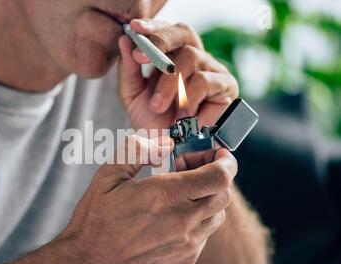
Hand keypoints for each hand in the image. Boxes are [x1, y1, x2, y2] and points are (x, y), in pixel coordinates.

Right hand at [55, 135, 237, 263]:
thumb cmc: (95, 223)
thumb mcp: (108, 176)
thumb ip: (139, 151)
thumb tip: (166, 144)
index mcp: (165, 196)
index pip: (220, 176)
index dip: (225, 160)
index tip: (217, 155)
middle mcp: (183, 222)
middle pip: (224, 194)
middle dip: (215, 176)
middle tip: (191, 171)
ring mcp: (186, 245)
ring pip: (217, 215)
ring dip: (207, 199)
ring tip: (180, 195)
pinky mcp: (184, 261)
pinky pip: (204, 235)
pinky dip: (197, 221)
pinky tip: (171, 218)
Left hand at [118, 19, 238, 130]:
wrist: (170, 150)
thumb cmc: (153, 121)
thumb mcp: (133, 95)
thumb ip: (128, 69)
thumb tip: (124, 39)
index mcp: (173, 54)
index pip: (166, 30)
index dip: (153, 27)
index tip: (134, 29)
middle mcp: (194, 56)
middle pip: (183, 33)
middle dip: (160, 43)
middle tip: (140, 58)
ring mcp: (212, 69)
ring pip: (191, 58)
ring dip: (169, 83)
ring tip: (158, 106)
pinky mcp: (226, 86)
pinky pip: (205, 81)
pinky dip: (188, 98)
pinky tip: (181, 116)